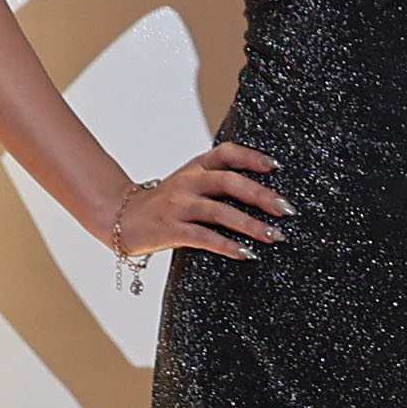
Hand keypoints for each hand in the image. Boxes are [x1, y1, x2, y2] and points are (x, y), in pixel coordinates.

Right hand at [104, 142, 285, 261]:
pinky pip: (204, 237)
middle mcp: (188, 182)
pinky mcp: (170, 229)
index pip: (226, 153)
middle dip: (262, 196)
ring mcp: (178, 205)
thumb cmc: (164, 204)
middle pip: (229, 182)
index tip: (276, 167)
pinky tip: (246, 254)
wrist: (120, 217)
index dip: (252, 157)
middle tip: (286, 209)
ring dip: (251, 225)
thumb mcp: (187, 183)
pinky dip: (227, 246)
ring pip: (220, 211)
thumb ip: (216, 182)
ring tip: (274, 236)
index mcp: (195, 166)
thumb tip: (262, 195)